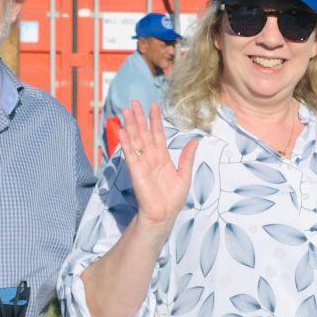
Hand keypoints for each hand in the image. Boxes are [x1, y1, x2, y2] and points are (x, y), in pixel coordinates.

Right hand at [120, 100, 198, 229]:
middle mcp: (151, 157)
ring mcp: (142, 163)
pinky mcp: (136, 171)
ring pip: (135, 140)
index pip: (158, 134)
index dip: (155, 120)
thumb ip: (187, 157)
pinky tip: (121, 131)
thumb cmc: (173, 198)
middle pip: (143, 133)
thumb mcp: (185, 175)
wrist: (164, 215)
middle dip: (139, 118)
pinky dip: (126, 143)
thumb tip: (195, 140)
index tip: (154, 106)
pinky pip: (130, 155)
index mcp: (162, 157)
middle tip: (134, 102)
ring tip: (126, 111)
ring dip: (130, 125)